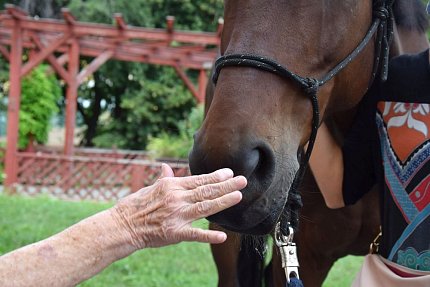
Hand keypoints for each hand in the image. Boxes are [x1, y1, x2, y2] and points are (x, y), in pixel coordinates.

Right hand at [111, 164, 245, 249]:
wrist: (122, 225)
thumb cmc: (134, 206)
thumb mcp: (149, 188)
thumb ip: (163, 179)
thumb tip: (167, 168)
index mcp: (171, 186)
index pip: (198, 179)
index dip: (215, 176)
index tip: (230, 172)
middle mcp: (176, 198)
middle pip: (206, 191)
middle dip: (226, 185)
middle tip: (243, 181)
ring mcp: (176, 216)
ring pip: (205, 207)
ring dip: (223, 202)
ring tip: (238, 196)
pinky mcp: (174, 233)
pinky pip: (194, 234)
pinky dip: (208, 235)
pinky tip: (222, 235)